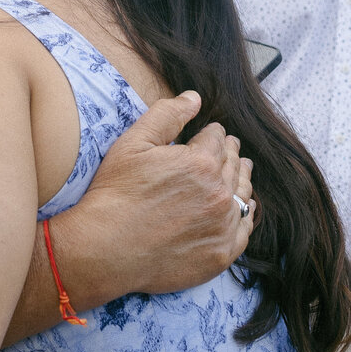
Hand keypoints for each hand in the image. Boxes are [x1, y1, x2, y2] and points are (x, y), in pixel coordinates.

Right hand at [54, 90, 254, 301]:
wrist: (105, 250)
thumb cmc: (115, 196)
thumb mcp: (133, 144)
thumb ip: (167, 115)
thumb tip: (195, 98)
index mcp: (202, 163)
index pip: (216, 139)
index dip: (211, 133)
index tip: (209, 134)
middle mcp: (219, 193)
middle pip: (233, 164)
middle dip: (230, 153)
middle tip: (230, 148)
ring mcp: (222, 226)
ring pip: (242, 194)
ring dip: (241, 179)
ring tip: (242, 170)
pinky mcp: (221, 253)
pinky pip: (244, 229)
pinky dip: (245, 215)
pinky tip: (243, 208)